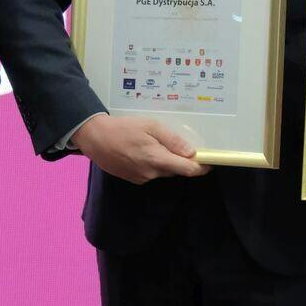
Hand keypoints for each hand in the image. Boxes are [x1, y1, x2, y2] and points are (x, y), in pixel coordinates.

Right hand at [72, 114, 210, 184]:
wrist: (95, 138)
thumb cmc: (124, 128)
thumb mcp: (150, 126)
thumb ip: (172, 140)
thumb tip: (191, 152)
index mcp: (157, 159)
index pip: (187, 170)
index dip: (202, 167)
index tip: (210, 161)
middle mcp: (151, 173)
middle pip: (176, 171)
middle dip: (181, 160)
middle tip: (177, 143)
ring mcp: (141, 178)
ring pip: (163, 171)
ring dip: (165, 161)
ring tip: (154, 144)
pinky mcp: (133, 179)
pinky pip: (151, 173)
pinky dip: (153, 164)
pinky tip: (142, 151)